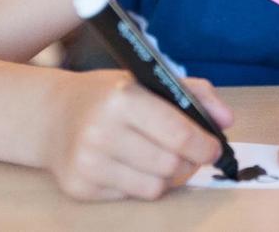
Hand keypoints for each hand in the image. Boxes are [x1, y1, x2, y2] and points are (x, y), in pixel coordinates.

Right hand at [46, 70, 233, 200]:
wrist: (51, 114)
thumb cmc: (108, 96)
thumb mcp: (148, 81)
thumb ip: (194, 94)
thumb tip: (227, 120)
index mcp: (123, 98)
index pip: (179, 133)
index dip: (205, 145)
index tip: (214, 148)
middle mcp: (102, 130)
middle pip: (171, 165)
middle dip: (189, 162)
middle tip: (189, 153)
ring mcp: (88, 162)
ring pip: (154, 187)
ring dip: (167, 176)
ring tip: (160, 157)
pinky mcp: (79, 187)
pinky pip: (131, 197)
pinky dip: (139, 184)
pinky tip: (129, 164)